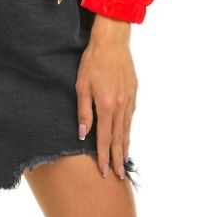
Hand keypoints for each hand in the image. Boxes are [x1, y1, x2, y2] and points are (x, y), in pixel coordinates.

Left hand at [76, 17, 136, 178]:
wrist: (112, 41)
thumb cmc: (93, 61)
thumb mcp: (82, 86)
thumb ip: (83, 112)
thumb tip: (82, 134)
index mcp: (106, 106)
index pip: (104, 138)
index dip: (103, 156)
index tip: (104, 171)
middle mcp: (121, 106)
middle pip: (118, 137)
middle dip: (118, 157)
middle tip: (120, 175)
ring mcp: (129, 99)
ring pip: (127, 128)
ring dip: (125, 145)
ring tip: (125, 159)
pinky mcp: (134, 91)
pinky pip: (131, 116)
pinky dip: (129, 129)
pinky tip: (127, 134)